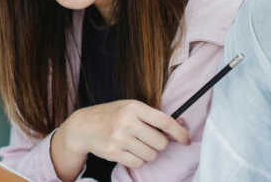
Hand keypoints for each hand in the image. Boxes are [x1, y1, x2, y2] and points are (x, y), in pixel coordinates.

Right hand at [50, 100, 190, 179]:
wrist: (83, 126)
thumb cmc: (112, 115)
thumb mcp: (130, 108)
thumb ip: (151, 116)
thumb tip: (179, 124)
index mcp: (134, 107)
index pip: (164, 121)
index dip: (179, 132)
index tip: (187, 140)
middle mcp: (127, 122)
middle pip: (160, 143)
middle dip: (159, 145)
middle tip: (150, 140)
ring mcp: (119, 138)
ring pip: (151, 155)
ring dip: (148, 153)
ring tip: (136, 145)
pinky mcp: (113, 153)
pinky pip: (138, 163)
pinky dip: (137, 160)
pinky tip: (128, 152)